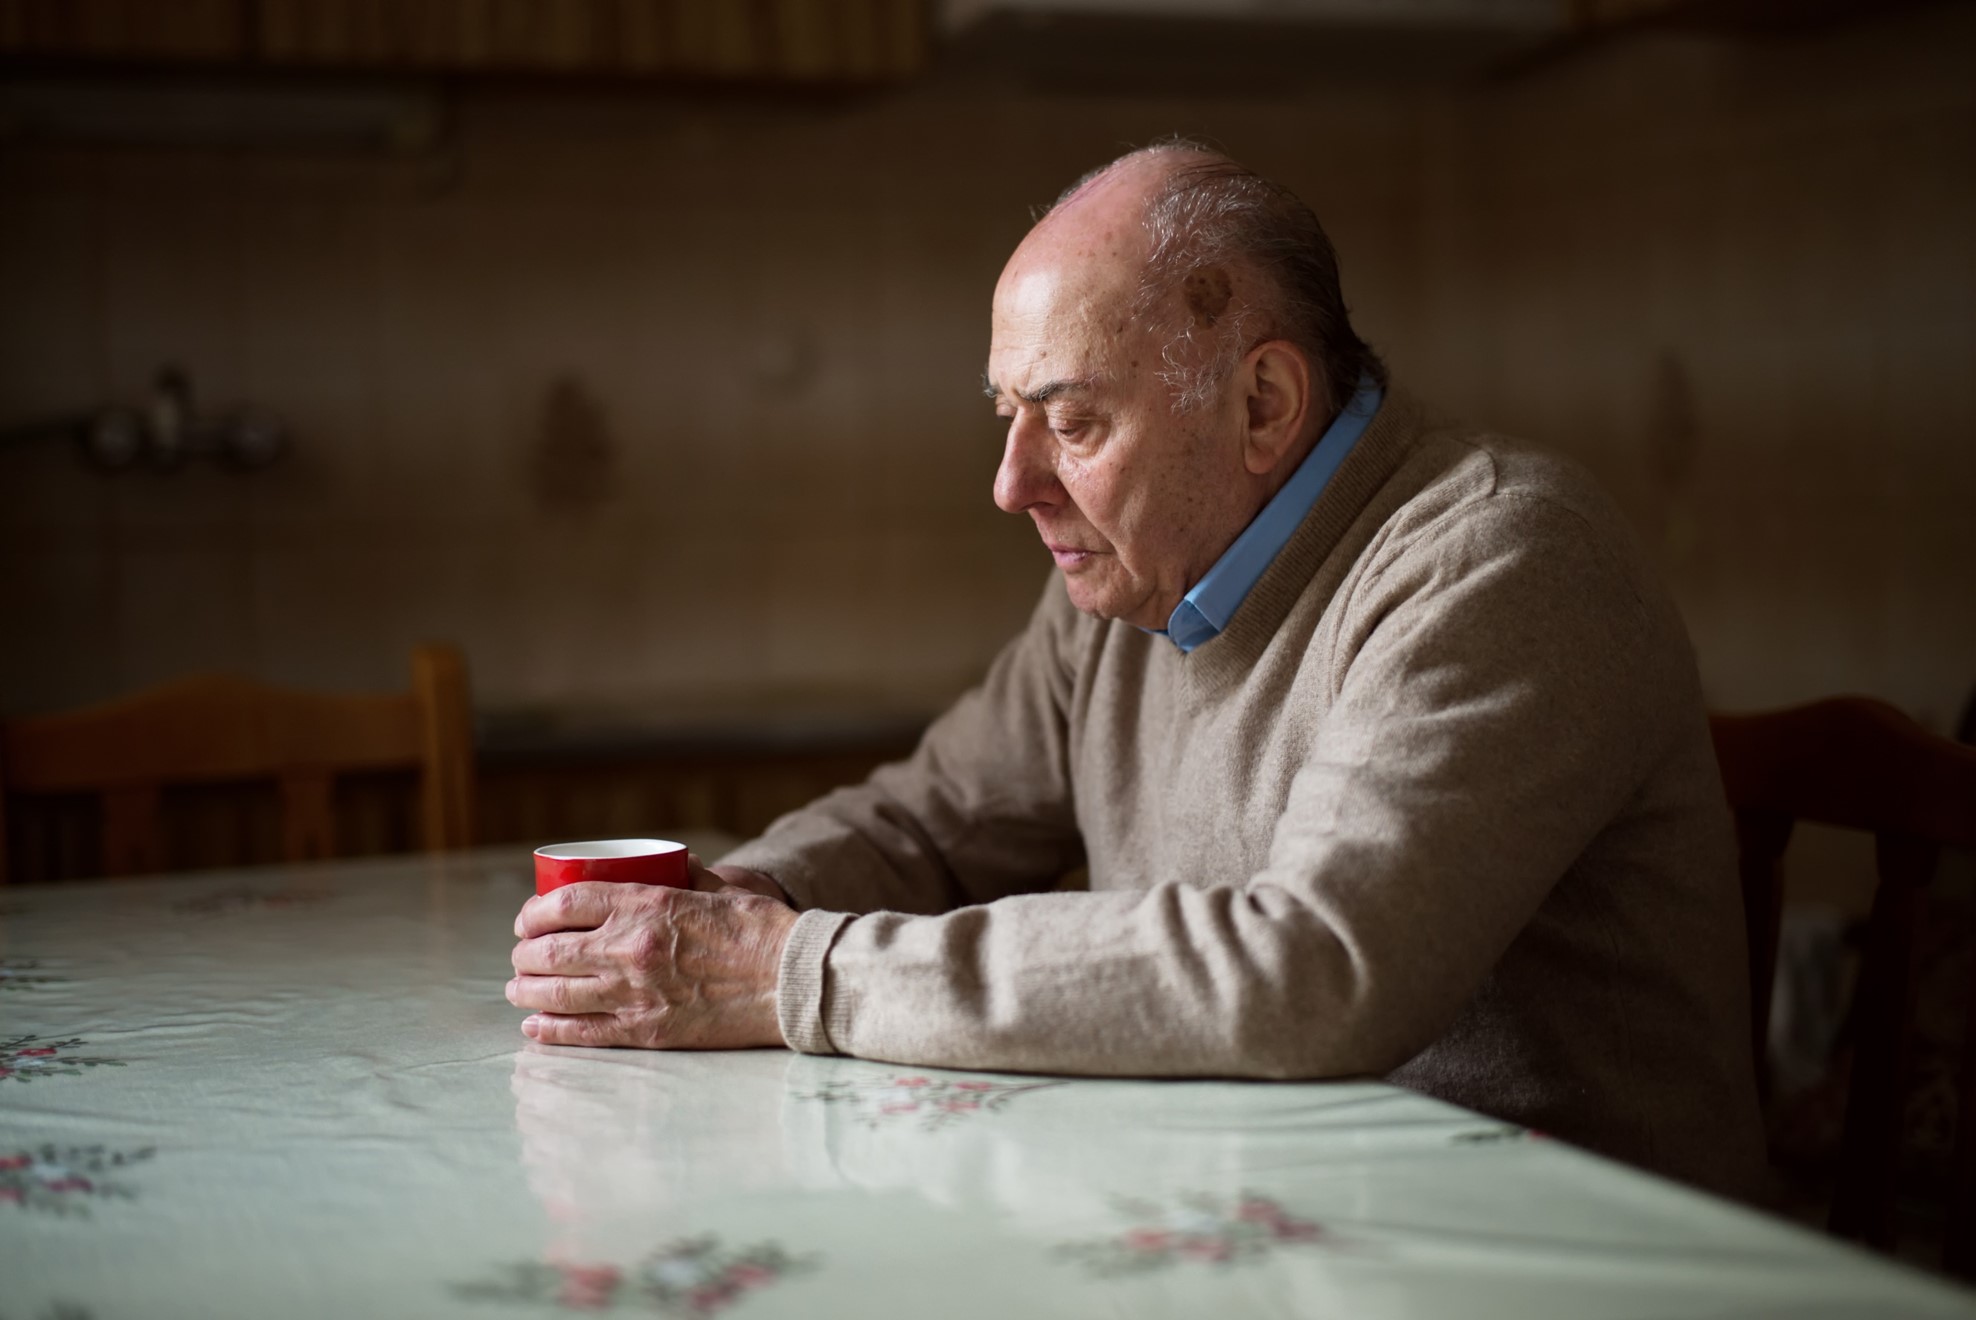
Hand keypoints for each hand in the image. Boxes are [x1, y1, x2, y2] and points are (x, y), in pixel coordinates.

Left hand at [508, 859, 798, 1049]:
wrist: (792, 980)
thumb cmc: (762, 930)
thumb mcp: (719, 889)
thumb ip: (686, 877)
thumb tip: (670, 864)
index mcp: (646, 905)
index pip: (565, 904)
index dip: (534, 912)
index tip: (528, 920)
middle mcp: (630, 948)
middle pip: (550, 951)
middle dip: (525, 954)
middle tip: (522, 956)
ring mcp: (635, 992)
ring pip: (556, 993)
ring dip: (528, 991)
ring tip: (519, 989)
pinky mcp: (647, 1030)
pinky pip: (582, 1032)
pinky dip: (550, 1030)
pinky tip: (535, 1025)